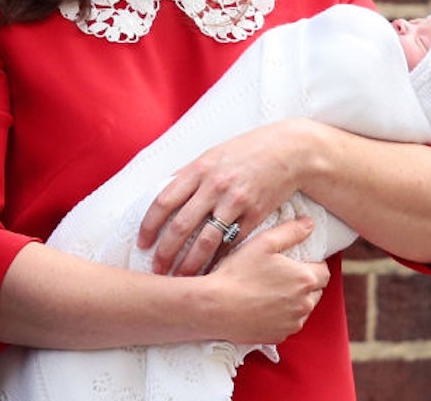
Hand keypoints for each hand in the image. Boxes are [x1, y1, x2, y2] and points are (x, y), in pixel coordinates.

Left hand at [136, 119, 319, 275]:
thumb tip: (161, 191)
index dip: (150, 225)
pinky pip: (233, 243)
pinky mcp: (255, 215)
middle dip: (166, 251)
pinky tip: (211, 272)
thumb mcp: (212, 155)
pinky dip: (220, 260)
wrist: (288, 151)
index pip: (164, 200)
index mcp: (199, 169)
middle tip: (157, 269)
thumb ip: (188, 175)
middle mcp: (214, 186)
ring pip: (207, 240)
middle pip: (182, 225)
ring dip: (191, 263)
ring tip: (181, 279)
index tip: (142, 242)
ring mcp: (235, 202)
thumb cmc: (245, 152)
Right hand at [198, 216, 329, 344]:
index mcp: (305, 279)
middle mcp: (305, 304)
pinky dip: (281, 316)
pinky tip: (262, 306)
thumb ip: (291, 231)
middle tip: (280, 275)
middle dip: (303, 283)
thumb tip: (310, 224)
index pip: (324, 271)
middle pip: (315, 291)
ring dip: (293, 300)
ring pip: (302, 309)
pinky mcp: (280, 336)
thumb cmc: (239, 273)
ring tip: (269, 291)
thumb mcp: (263, 242)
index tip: (295, 262)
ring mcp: (293, 323)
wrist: (217, 307)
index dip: (312, 264)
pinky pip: (288, 323)